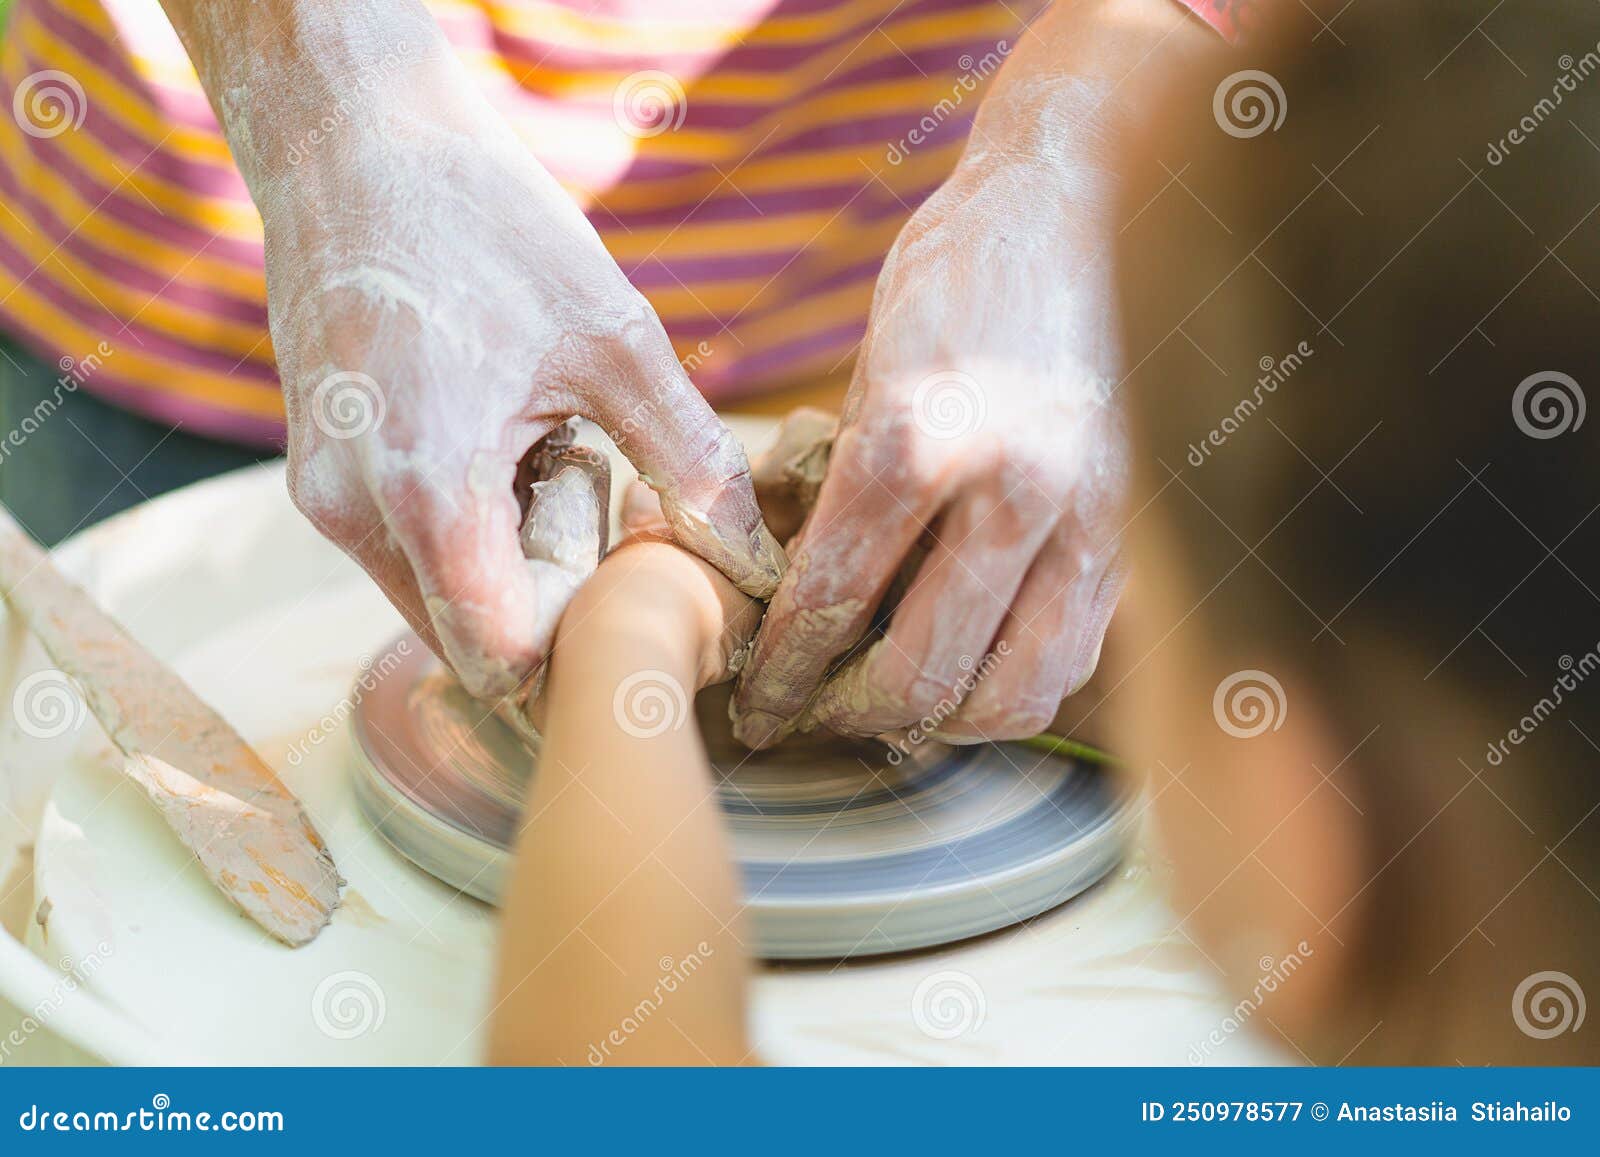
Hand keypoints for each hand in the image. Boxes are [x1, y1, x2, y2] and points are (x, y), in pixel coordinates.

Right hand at [249, 59, 782, 698]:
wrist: (355, 145)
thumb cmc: (486, 226)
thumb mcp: (614, 339)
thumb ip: (690, 459)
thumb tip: (755, 556)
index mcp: (430, 487)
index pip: (505, 661)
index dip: (583, 655)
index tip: (643, 603)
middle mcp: (357, 514)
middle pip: (476, 645)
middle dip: (558, 612)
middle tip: (616, 521)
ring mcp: (325, 503)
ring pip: (440, 606)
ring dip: (516, 573)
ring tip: (560, 465)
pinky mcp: (318, 483)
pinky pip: (411, 557)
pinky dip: (473, 538)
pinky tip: (512, 451)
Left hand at [732, 145, 1129, 746]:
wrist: (1085, 206)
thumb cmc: (957, 277)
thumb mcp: (868, 371)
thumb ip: (839, 494)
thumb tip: (793, 606)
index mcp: (923, 437)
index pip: (830, 605)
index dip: (782, 676)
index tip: (759, 710)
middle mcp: (1016, 488)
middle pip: (921, 678)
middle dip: (847, 715)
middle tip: (814, 715)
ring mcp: (1090, 518)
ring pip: (1011, 695)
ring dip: (937, 723)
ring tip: (889, 706)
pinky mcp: (1134, 533)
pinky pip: (1073, 659)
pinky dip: (1011, 688)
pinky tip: (968, 669)